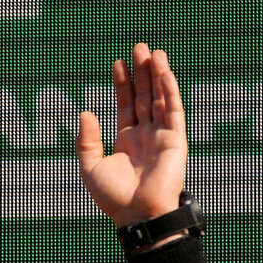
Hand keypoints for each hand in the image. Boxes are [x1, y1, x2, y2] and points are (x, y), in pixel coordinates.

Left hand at [80, 43, 189, 229]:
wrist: (137, 215)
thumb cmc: (114, 197)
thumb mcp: (91, 166)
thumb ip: (87, 140)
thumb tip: (86, 112)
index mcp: (127, 141)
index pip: (125, 104)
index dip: (122, 84)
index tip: (117, 63)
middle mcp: (146, 135)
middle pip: (144, 96)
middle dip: (141, 72)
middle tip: (138, 47)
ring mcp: (162, 136)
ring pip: (160, 98)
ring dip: (157, 75)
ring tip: (152, 52)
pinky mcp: (176, 141)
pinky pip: (174, 110)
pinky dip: (170, 91)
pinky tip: (164, 72)